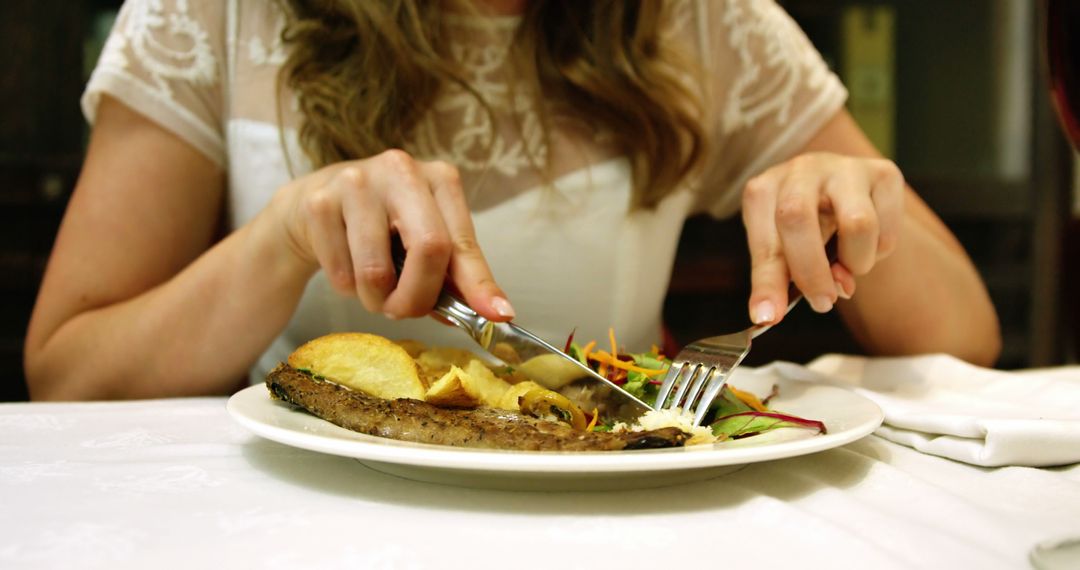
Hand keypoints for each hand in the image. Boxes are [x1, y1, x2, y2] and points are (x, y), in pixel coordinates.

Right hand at [269, 149, 513, 320]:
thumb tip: (488, 313)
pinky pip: (341, 273)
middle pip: (428, 248)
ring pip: (377, 271)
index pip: (462, 241)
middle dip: (417, 298)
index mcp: (439, 179)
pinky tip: (346, 267)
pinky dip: (346, 288)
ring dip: (376, 299)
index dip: (479, 283)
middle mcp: (402, 170)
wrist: (313, 207)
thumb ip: (453, 274)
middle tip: (405, 312)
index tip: (498, 314)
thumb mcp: (422, 238)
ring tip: (372, 289)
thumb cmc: (380, 226)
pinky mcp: (319, 201)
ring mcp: (357, 181)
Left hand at [741, 152, 903, 323]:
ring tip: (847, 266)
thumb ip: (780, 279)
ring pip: (858, 225)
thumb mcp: (782, 251)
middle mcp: (801, 170)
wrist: (842, 193)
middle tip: (822, 302)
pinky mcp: (884, 174)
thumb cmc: (804, 227)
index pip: (764, 241)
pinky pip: (887, 229)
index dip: (767, 283)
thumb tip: (770, 315)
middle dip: (811, 272)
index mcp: (764, 190)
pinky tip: (866, 244)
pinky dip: (879, 253)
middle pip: (797, 217)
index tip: (767, 317)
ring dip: (856, 263)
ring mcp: (844, 168)